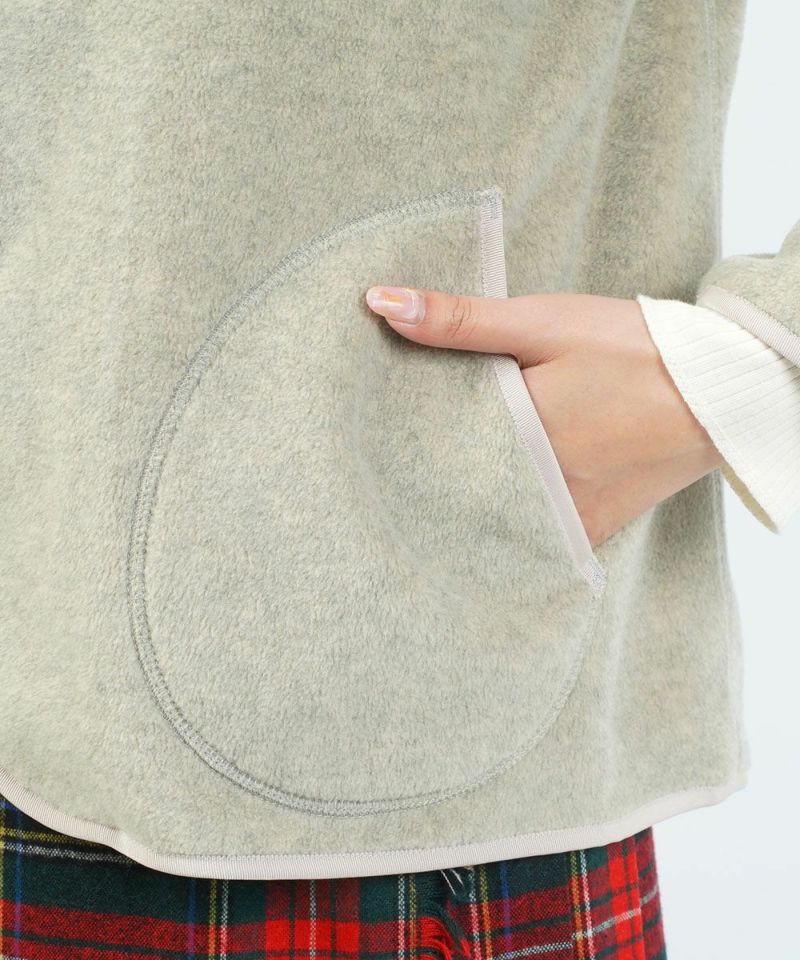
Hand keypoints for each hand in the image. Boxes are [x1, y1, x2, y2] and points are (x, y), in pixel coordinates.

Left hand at [364, 285, 723, 547]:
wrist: (721, 390)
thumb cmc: (633, 348)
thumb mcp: (543, 321)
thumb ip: (461, 320)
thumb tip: (381, 303)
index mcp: (518, 430)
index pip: (430, 443)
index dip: (397, 436)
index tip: (369, 430)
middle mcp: (536, 482)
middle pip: (452, 487)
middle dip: (418, 473)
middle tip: (382, 463)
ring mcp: (566, 511)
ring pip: (486, 518)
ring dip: (457, 502)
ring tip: (424, 485)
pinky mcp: (591, 526)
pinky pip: (532, 538)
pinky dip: (504, 526)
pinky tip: (483, 509)